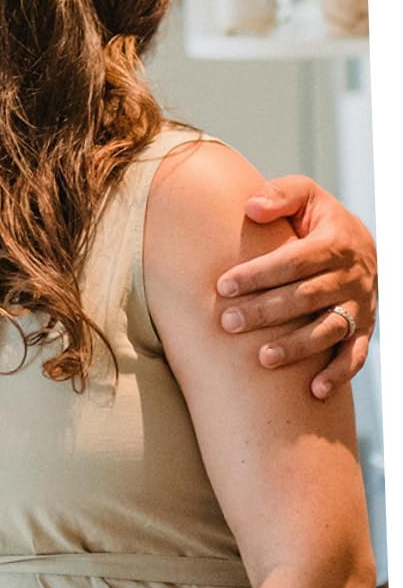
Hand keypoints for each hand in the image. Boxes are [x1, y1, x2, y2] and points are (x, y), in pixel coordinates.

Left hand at [216, 175, 375, 398]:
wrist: (357, 244)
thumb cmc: (315, 221)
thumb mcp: (304, 196)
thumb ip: (280, 195)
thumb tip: (251, 206)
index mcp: (336, 242)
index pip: (295, 260)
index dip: (259, 274)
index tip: (222, 286)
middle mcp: (351, 276)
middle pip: (307, 297)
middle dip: (266, 312)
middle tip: (228, 323)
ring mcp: (360, 305)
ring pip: (329, 329)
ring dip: (298, 346)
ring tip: (263, 359)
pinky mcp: (364, 329)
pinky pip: (355, 355)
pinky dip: (338, 374)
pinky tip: (314, 392)